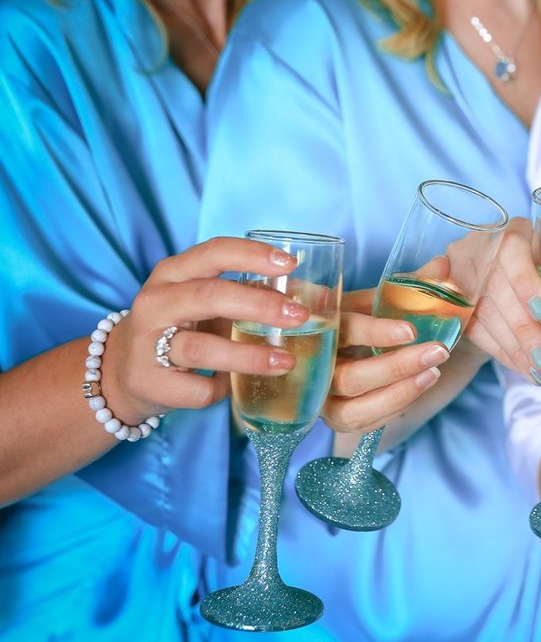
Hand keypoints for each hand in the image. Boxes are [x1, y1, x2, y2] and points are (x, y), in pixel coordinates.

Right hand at [103, 237, 314, 420]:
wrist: (121, 373)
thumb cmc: (179, 330)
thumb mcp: (207, 304)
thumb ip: (252, 296)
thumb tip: (318, 297)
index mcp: (173, 274)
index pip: (212, 252)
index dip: (252, 256)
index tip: (289, 264)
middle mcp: (156, 303)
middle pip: (209, 297)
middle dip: (259, 305)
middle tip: (299, 317)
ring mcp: (147, 344)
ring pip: (201, 348)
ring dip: (249, 356)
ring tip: (285, 361)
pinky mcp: (148, 383)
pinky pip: (196, 389)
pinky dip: (222, 389)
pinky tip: (234, 386)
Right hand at [321, 289, 455, 433]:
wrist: (349, 349)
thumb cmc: (364, 319)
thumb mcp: (380, 300)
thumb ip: (409, 284)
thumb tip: (441, 264)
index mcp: (319, 327)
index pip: (343, 331)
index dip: (376, 332)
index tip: (411, 330)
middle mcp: (314, 367)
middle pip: (350, 377)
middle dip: (397, 366)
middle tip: (438, 351)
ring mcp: (322, 399)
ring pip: (356, 409)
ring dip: (400, 392)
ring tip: (434, 372)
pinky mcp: (337, 419)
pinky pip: (365, 422)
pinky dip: (396, 406)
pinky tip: (421, 386)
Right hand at [460, 218, 540, 384]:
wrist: (487, 271)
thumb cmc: (531, 265)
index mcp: (512, 231)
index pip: (512, 250)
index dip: (525, 281)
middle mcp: (480, 248)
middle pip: (497, 290)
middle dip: (524, 330)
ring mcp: (459, 275)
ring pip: (483, 315)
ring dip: (513, 348)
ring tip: (540, 371)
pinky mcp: (449, 301)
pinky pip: (474, 330)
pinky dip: (501, 352)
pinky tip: (522, 367)